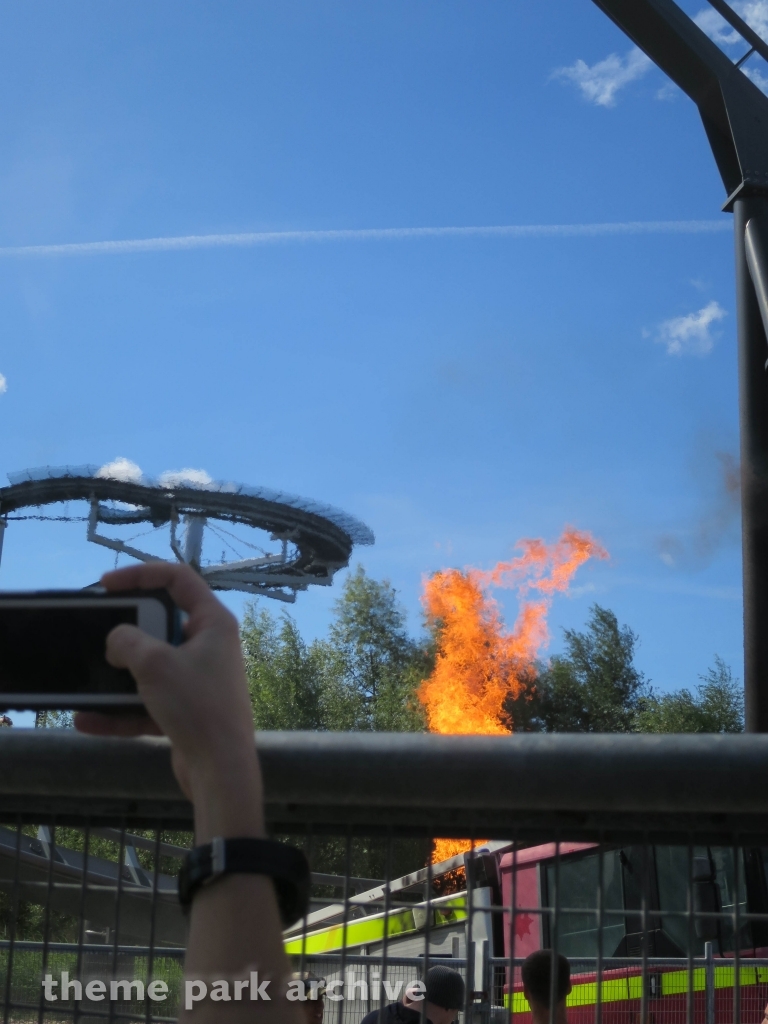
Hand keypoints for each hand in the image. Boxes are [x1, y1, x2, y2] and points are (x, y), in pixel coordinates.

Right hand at [75, 562, 263, 839]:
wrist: (220, 769)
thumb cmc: (196, 705)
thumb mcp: (154, 663)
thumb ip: (127, 642)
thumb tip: (117, 641)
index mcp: (213, 622)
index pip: (178, 579)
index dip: (140, 574)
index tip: (105, 584)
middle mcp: (210, 645)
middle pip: (162, 624)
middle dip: (128, 631)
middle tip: (99, 636)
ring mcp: (198, 679)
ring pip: (152, 666)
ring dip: (120, 674)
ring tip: (88, 678)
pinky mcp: (187, 710)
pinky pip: (148, 702)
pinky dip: (121, 710)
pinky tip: (87, 719)